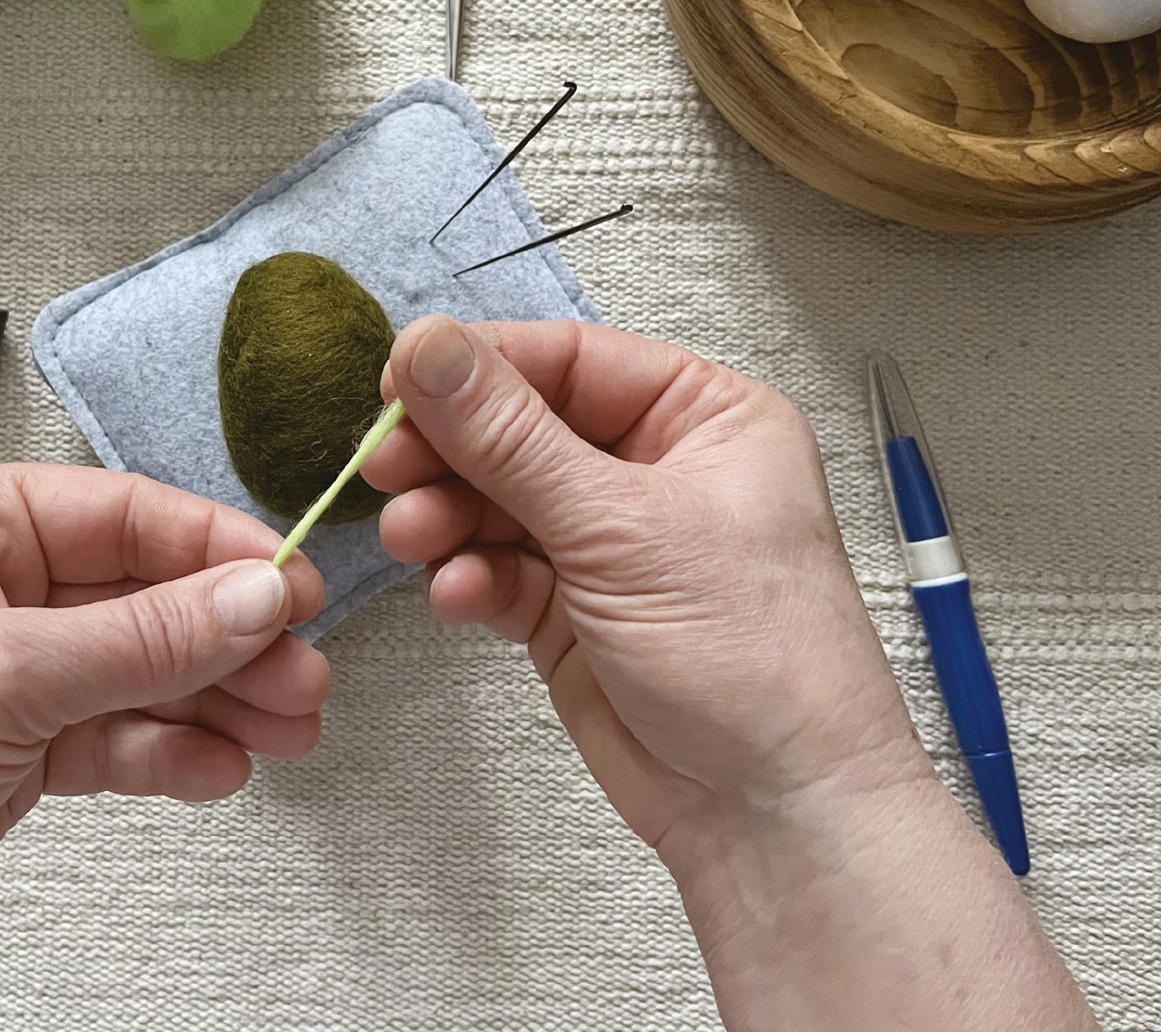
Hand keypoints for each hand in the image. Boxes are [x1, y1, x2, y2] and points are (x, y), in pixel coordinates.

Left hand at [0, 464, 328, 1031]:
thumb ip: (140, 639)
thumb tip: (260, 595)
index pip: (123, 514)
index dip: (214, 550)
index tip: (292, 587)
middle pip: (146, 596)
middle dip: (227, 638)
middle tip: (302, 678)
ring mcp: (10, 675)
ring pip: (144, 671)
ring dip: (217, 700)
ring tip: (286, 733)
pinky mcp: (18, 753)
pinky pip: (119, 737)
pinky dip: (171, 753)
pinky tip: (217, 773)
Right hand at [364, 318, 1095, 1031]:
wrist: (773, 813)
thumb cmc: (752, 655)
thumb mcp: (621, 526)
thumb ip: (508, 436)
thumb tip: (425, 347)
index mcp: (704, 417)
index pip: (569, 360)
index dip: (479, 368)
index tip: (396, 385)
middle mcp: (658, 471)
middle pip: (521, 429)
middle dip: (452, 451)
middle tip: (387, 470)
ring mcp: (612, 545)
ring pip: (499, 502)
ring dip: (449, 518)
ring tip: (414, 540)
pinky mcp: (574, 613)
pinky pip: (500, 571)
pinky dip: (471, 579)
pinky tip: (458, 597)